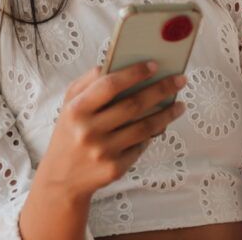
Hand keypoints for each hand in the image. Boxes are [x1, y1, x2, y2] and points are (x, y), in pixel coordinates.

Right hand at [36, 61, 187, 201]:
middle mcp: (88, 131)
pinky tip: (161, 126)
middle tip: (180, 80)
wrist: (61, 178)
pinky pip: (141, 147)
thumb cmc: (70, 131)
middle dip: (161, 90)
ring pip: (144, 128)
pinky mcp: (114, 168)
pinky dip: (153, 135)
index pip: (109, 85)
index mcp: (76, 109)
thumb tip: (114, 63)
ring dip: (167, 114)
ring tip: (180, 105)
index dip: (134, 73)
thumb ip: (88, 81)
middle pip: (133, 105)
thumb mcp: (69, 104)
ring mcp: (102, 151)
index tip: (154, 65)